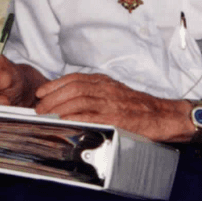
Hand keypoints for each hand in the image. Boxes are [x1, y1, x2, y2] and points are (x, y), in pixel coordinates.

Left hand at [35, 73, 191, 141]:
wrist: (162, 115)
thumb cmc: (138, 106)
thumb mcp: (114, 92)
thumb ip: (95, 92)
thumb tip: (70, 99)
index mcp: (104, 82)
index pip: (74, 78)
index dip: (54, 85)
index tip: (41, 92)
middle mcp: (106, 89)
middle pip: (72, 88)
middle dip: (51, 98)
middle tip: (39, 107)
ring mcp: (110, 103)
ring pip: (78, 100)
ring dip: (58, 108)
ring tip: (46, 115)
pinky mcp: (116, 118)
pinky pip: (91, 116)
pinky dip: (74, 118)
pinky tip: (64, 121)